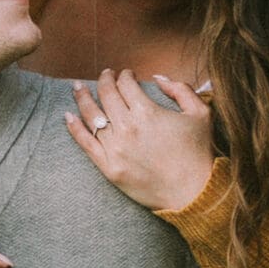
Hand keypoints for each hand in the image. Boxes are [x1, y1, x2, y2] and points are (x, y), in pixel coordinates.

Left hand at [64, 69, 215, 213]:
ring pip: (91, 115)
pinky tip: (68, 115)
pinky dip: (74, 127)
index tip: (126, 74)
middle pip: (107, 94)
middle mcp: (127, 127)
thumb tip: (158, 77)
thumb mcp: (200, 113)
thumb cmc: (198, 153)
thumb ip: (180, 89)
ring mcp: (115, 148)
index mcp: (147, 111)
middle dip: (104, 80)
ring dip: (83, 97)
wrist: (193, 193)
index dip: (125, 75)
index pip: (126, 84)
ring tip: (77, 87)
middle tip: (104, 75)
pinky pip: (85, 142)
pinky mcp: (108, 167)